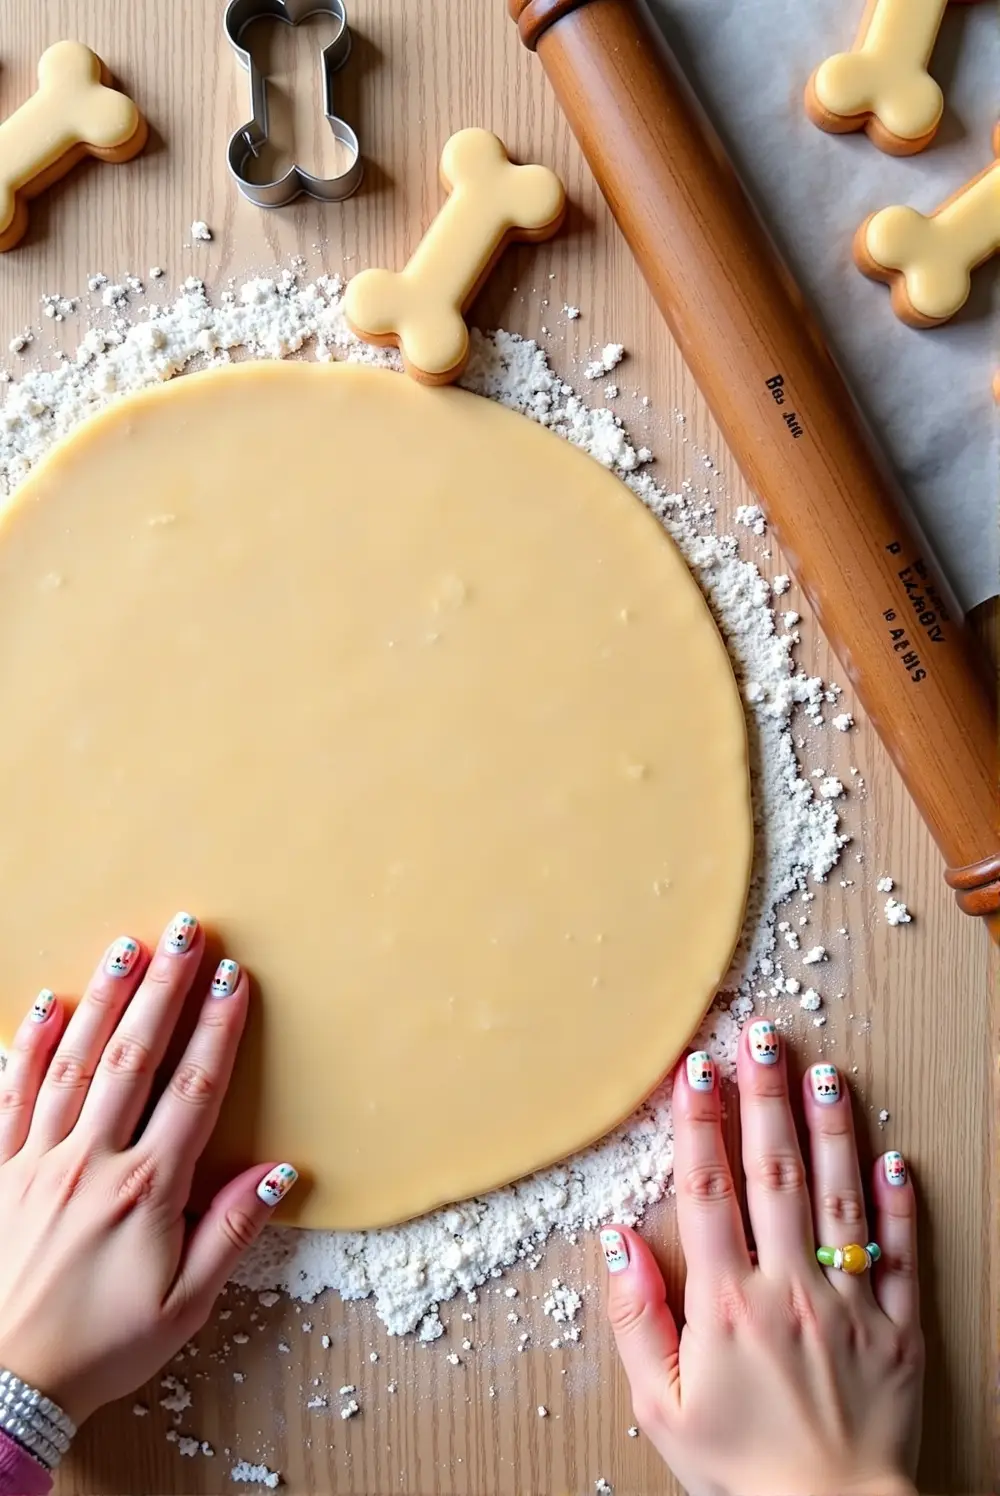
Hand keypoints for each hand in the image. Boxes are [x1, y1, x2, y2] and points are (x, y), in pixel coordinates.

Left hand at [0, 915, 296, 1425]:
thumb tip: (281, 1172)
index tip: (235, 977)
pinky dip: (27, 1045)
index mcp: (145, 1190)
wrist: (0, 1386)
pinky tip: (45, 1003)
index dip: (217, 1028)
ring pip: (73, 1062)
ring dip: (104, 998)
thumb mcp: (184, 1307)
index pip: (192, 1089)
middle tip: (186, 930)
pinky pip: (9, 1093)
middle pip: (134, 1056)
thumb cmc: (98, 1349)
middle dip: (165, 987)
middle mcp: (90, 1161)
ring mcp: (35, 1160)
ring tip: (127, 946)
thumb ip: (231, 1233)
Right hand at [601, 1025, 922, 1495]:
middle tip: (762, 1036)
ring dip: (830, 1128)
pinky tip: (894, 1155)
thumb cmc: (739, 1472)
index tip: (694, 1068)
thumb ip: (634, 1318)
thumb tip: (615, 1239)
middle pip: (774, 1174)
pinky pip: (902, 1256)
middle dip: (765, 1097)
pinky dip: (899, 1204)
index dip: (698, 1123)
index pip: (708, 1191)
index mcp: (726, 1304)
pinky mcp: (898, 1330)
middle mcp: (789, 1288)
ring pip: (838, 1199)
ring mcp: (849, 1304)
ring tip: (824, 1071)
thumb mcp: (661, 1406)